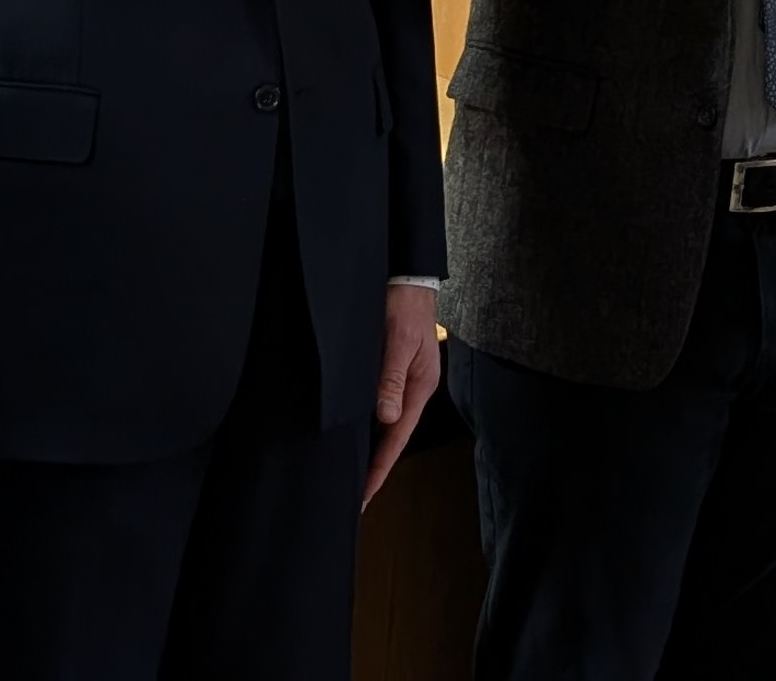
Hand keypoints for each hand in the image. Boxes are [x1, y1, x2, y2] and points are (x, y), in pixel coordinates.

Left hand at [363, 282, 441, 504]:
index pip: (397, 438)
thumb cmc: (404, 307)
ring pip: (388, 426)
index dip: (380, 468)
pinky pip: (383, 409)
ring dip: (373, 449)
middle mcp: (414, 389)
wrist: (408, 279)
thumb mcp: (398, 341)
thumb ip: (392, 379)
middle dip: (376, 467)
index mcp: (420, 386)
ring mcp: (405, 382)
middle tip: (356, 496)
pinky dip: (371, 428)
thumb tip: (387, 417)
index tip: (365, 494)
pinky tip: (357, 436)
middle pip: (394, 438)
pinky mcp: (394, 373)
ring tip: (355, 475)